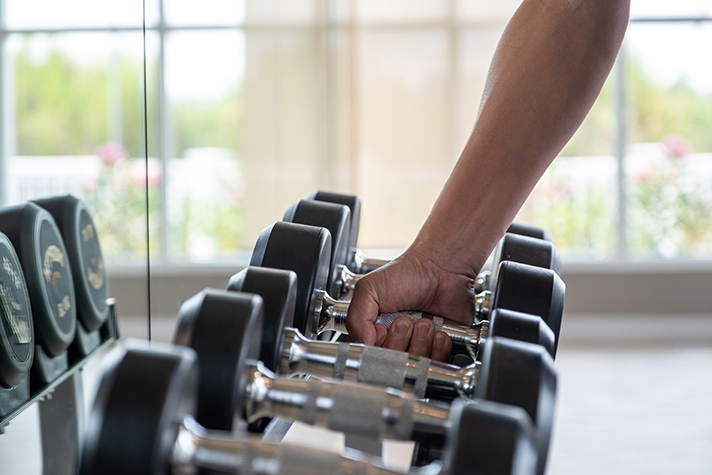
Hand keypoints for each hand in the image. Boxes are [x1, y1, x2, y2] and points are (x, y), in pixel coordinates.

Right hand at [345, 247, 476, 360]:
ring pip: (414, 366)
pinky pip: (436, 363)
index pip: (369, 357)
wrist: (441, 268)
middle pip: (392, 365)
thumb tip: (362, 345)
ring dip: (419, 342)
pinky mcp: (439, 350)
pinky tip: (437, 332)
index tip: (382, 328)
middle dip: (399, 342)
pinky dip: (437, 349)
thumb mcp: (369, 289)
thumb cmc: (407, 274)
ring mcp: (417, 347)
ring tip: (423, 322)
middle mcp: (394, 341)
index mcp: (373, 330)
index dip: (377, 347)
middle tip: (404, 321)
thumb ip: (356, 317)